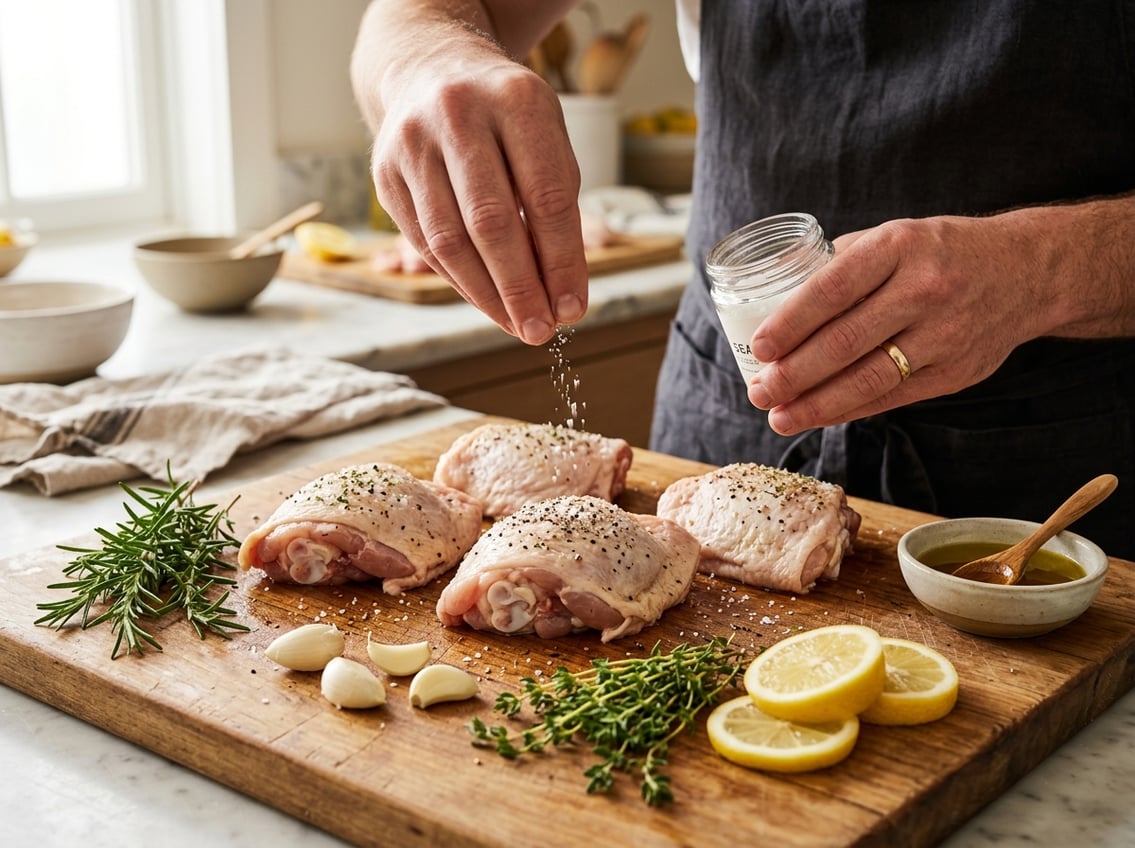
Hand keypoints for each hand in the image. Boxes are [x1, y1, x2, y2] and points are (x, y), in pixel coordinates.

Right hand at [370, 45, 587, 344]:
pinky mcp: (384, 173)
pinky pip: (423, 242)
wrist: (430, 70)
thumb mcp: (546, 139)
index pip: (545, 196)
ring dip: (486, 295)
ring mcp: (412, 143)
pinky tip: (485, 300)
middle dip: (520, 288)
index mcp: (515, 100)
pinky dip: (458, 280)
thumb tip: (561, 291)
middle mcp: (458, 115)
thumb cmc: (506, 118)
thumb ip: (556, 206)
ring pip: (448, 240)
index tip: (574, 308)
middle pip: (491, 222)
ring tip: (515, 325)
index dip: (561, 261)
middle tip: (542, 331)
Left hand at [744, 214, 1052, 434]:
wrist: (1027, 272)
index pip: (832, 289)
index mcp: (899, 247)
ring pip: (868, 378)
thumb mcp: (894, 237)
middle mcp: (924, 290)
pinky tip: (819, 416)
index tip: (759, 347)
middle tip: (759, 392)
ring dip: (817, 404)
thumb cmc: (940, 253)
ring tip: (779, 415)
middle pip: (846, 342)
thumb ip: (841, 265)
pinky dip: (849, 410)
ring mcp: (944, 334)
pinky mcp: (955, 372)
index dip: (791, 323)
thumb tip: (779, 302)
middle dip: (794, 374)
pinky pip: (892, 398)